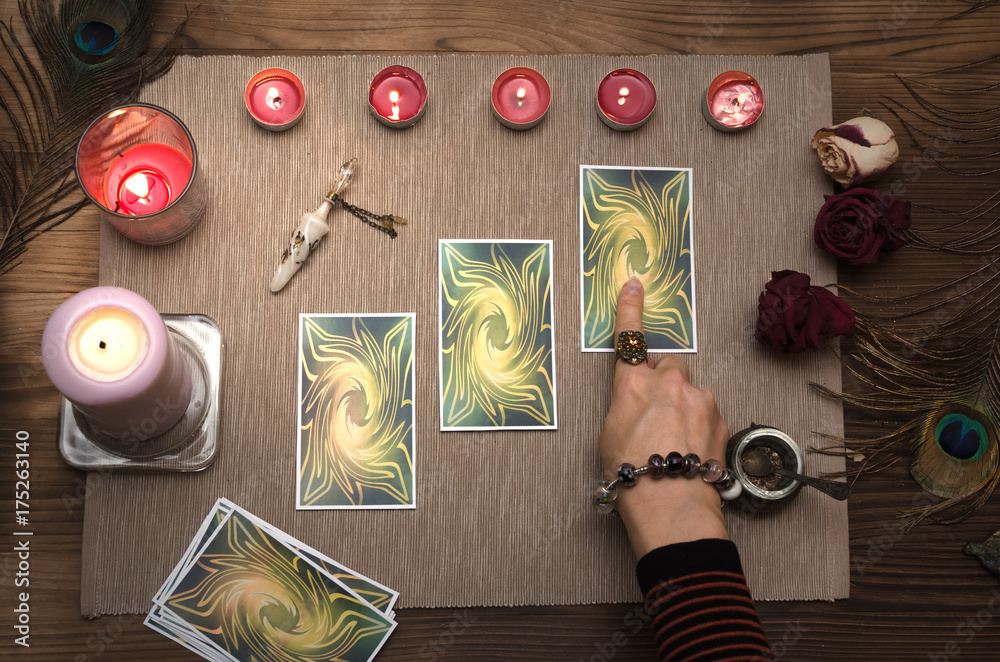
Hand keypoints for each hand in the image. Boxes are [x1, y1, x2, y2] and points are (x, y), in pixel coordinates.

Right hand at [599, 277, 729, 557]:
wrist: (670, 502)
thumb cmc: (632, 474)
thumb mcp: (610, 435)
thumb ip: (626, 404)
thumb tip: (638, 398)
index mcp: (634, 385)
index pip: (630, 340)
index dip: (630, 310)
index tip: (634, 286)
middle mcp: (669, 383)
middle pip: (670, 368)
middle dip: (666, 383)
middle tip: (656, 416)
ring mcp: (699, 399)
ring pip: (692, 393)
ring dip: (686, 409)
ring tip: (674, 444)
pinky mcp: (720, 417)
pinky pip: (708, 413)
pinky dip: (700, 427)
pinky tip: (690, 451)